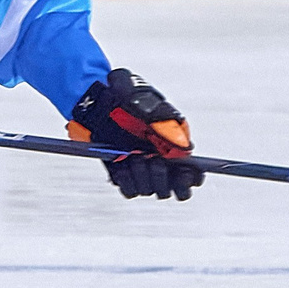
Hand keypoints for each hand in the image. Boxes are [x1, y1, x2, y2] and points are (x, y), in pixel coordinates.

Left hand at [67, 69, 202, 200]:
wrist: (96, 101)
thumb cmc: (125, 96)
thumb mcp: (149, 104)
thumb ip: (167, 125)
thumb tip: (186, 148)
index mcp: (174, 146)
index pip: (193, 175)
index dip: (189, 180)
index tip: (181, 175)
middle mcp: (161, 161)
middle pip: (170, 188)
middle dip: (160, 176)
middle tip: (148, 159)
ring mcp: (143, 169)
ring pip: (150, 190)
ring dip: (142, 176)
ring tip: (132, 157)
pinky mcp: (124, 175)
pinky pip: (130, 191)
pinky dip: (126, 181)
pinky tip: (121, 165)